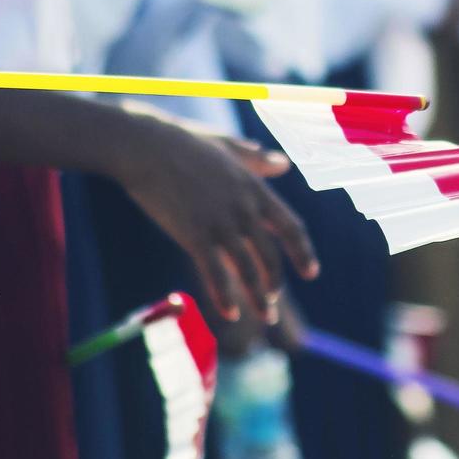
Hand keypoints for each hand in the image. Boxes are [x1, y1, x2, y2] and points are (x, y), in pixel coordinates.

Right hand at [113, 108, 318, 323]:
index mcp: (255, 189)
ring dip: (258, 297)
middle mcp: (244, 209)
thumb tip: (284, 164)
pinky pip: (216, 274)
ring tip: (264, 315)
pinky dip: (225, 297)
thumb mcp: (228, 147)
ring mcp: (221, 223)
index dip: (303, 252)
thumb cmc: (184, 143)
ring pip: (248, 269)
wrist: (147, 147)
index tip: (311, 272)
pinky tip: (230, 313)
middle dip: (274, 282)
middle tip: (272, 302)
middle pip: (270, 254)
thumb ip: (258, 159)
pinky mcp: (195, 236)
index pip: (290, 227)